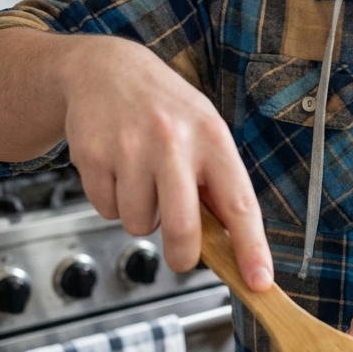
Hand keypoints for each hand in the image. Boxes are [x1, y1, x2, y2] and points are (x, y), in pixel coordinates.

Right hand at [61, 36, 272, 287]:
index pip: (239, 204)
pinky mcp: (93, 155)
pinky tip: (117, 170)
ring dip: (141, 216)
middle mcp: (173, 142)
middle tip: (182, 255)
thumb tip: (233, 246)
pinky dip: (112, 202)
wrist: (106, 69)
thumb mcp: (205, 132)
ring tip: (142, 180)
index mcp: (212, 138)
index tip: (259, 282)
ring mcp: (130, 148)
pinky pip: (106, 210)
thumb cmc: (165, 109)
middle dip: (182, 255)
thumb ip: (218, 184)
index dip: (251, 248)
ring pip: (138, 224)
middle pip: (181, 228)